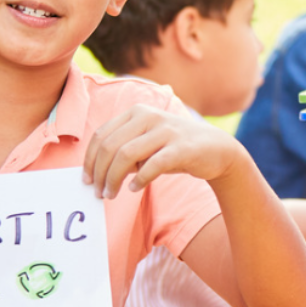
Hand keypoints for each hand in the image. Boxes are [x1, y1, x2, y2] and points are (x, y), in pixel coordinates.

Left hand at [82, 104, 248, 198]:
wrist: (218, 150)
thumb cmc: (176, 149)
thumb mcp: (147, 143)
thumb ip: (125, 150)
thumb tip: (97, 172)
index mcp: (137, 112)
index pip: (102, 135)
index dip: (89, 160)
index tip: (87, 180)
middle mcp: (150, 116)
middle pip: (111, 146)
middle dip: (99, 172)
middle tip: (98, 192)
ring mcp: (166, 130)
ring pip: (126, 154)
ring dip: (114, 178)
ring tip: (111, 194)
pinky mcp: (181, 148)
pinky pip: (152, 165)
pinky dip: (140, 179)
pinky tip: (134, 189)